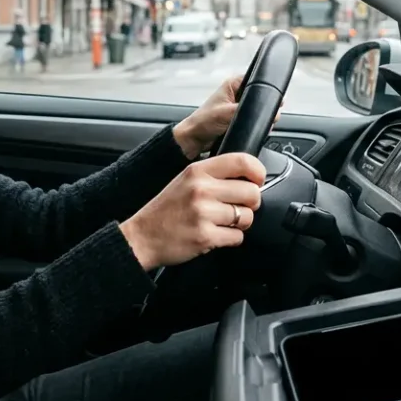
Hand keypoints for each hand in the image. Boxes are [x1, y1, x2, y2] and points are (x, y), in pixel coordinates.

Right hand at [119, 153, 266, 270]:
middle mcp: (201, 189)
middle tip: (239, 207)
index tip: (258, 180)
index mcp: (197, 171)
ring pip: (247, 217)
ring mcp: (203, 213)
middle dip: (251, 203)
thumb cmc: (166, 210)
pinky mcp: (205, 236)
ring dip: (240, 223)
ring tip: (222, 223)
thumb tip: (249, 177)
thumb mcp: (185, 180)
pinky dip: (231, 239)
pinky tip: (216, 235)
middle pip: (251, 192)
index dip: (258, 172)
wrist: (142, 237)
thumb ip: (214, 175)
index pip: (242, 161)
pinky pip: (237, 237)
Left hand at [173, 75, 280, 159]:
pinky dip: (253, 124)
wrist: (194, 139)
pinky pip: (252, 120)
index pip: (257, 80)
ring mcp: (238, 106)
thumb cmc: (202, 122)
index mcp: (233, 84)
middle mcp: (236, 93)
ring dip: (258, 118)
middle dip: (263, 108)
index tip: (274, 101)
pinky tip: (251, 129)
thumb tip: (267, 112)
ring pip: (257, 110)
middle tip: (262, 116)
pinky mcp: (238, 118)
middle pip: (260, 97)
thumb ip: (249, 111)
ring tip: (251, 123)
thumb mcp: (228, 113)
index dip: (267, 90)